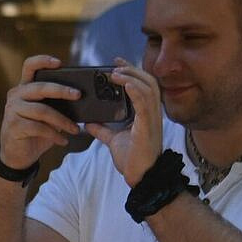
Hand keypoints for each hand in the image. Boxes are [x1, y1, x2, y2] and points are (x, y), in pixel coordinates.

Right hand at [0, 55, 83, 171]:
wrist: (17, 155)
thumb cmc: (35, 132)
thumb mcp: (46, 115)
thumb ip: (56, 104)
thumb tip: (80, 98)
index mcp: (24, 88)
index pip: (29, 66)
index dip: (43, 61)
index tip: (60, 63)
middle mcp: (16, 95)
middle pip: (40, 87)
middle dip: (62, 90)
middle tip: (78, 95)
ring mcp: (12, 110)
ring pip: (43, 110)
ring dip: (62, 121)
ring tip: (75, 129)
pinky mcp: (13, 126)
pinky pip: (39, 128)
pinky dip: (54, 135)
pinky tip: (63, 141)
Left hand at [86, 60, 165, 186]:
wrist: (142, 177)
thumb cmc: (133, 160)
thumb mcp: (114, 140)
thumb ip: (103, 130)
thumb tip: (89, 123)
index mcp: (146, 114)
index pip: (143, 85)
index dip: (132, 72)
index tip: (116, 64)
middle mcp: (152, 113)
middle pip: (148, 81)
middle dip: (132, 69)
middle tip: (115, 63)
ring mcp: (152, 118)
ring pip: (148, 87)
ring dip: (132, 77)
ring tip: (116, 73)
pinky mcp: (148, 126)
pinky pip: (145, 103)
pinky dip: (136, 90)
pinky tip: (126, 84)